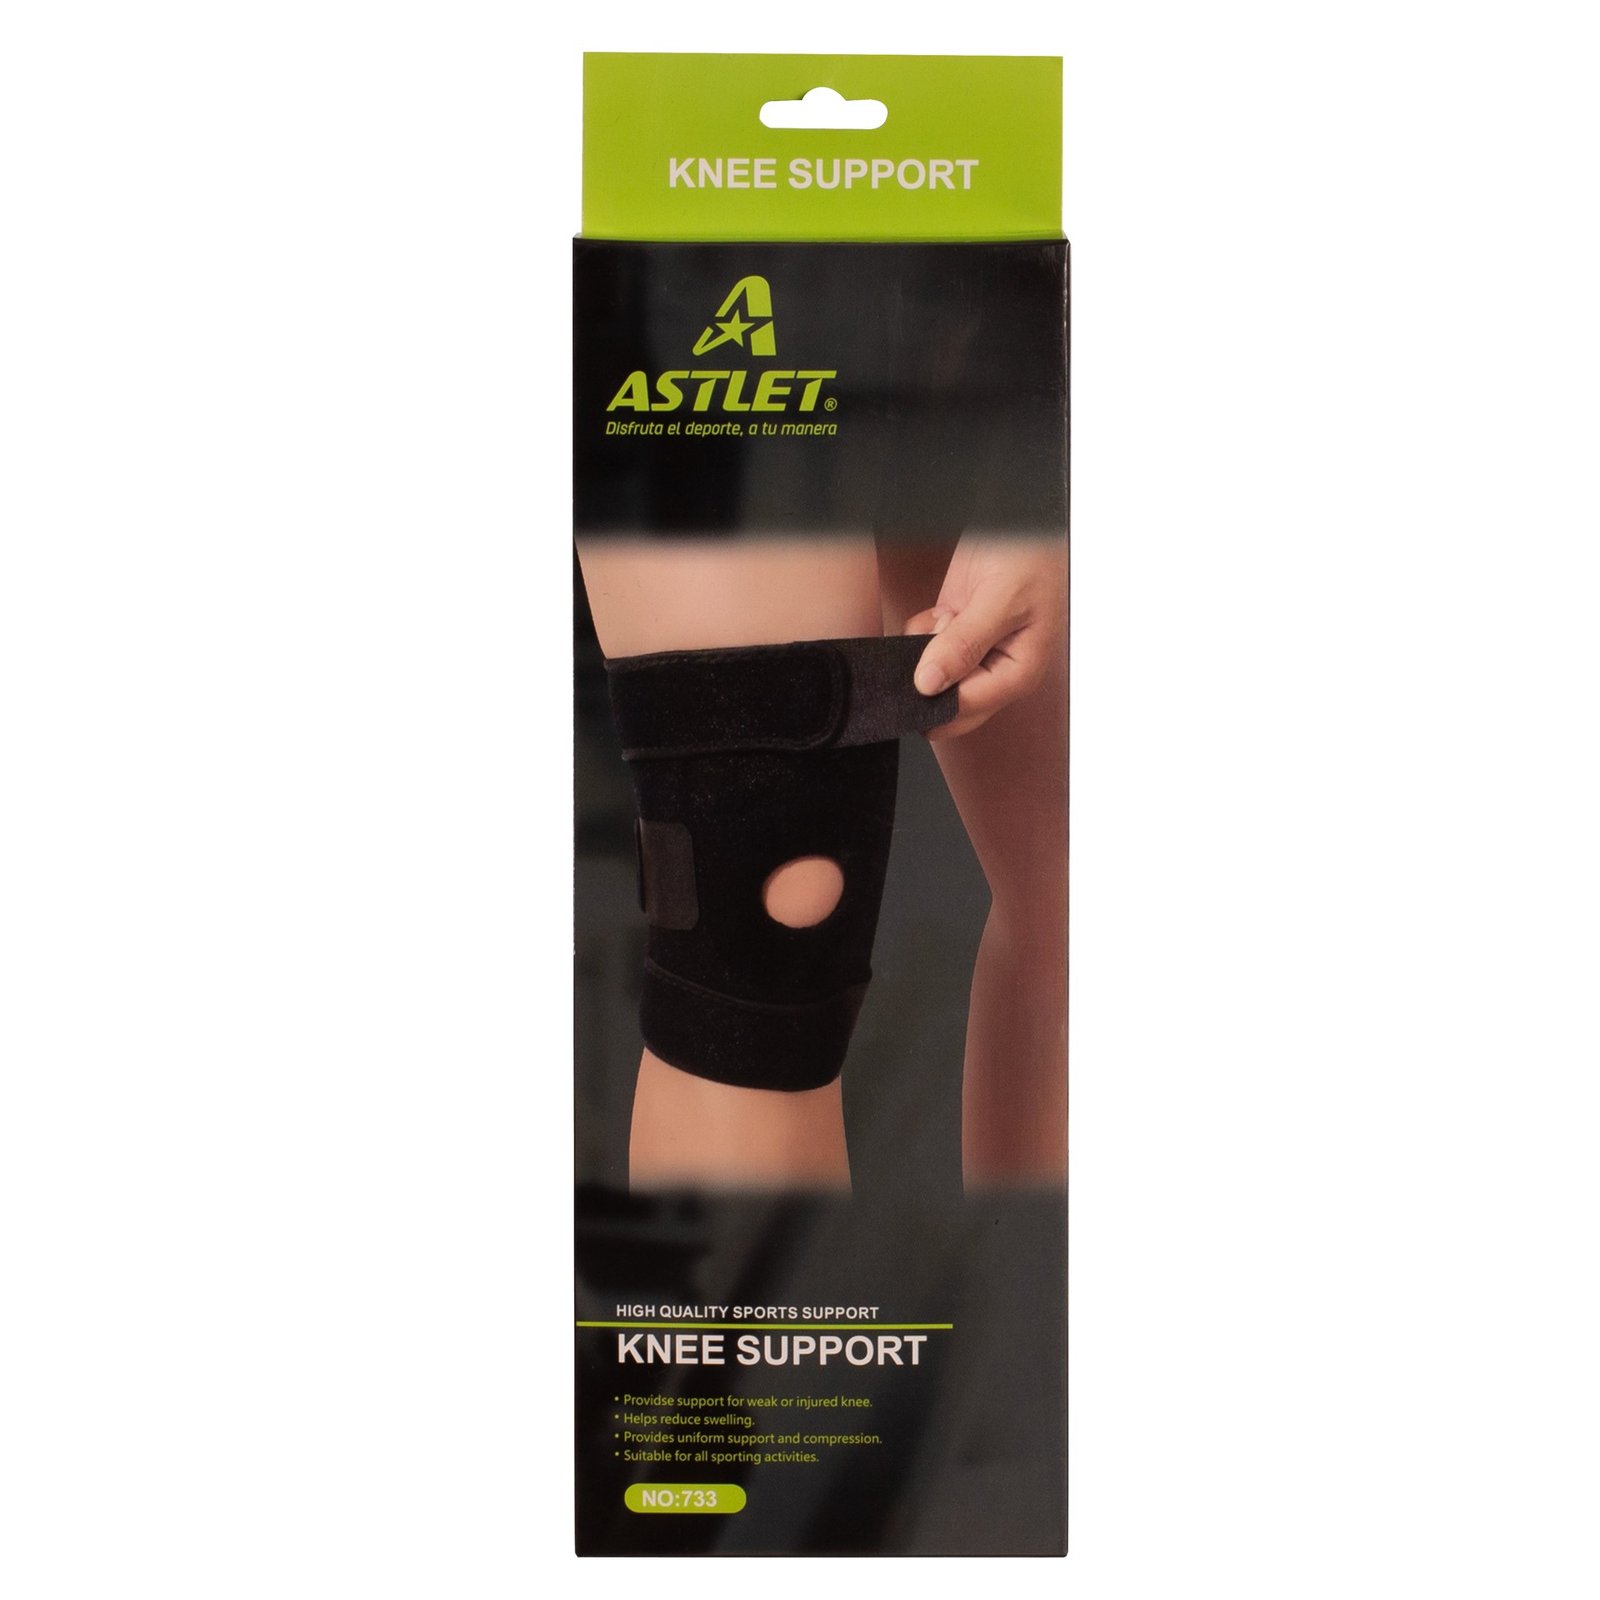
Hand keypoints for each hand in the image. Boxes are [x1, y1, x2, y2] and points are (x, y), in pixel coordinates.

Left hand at [905, 536, 1066, 738]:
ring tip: (946, 618)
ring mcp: (974, 652)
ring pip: (931, 677)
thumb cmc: (1032, 556)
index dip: (936, 694)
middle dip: (928, 678)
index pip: (966, 707)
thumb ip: (965, 644)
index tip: (920, 668)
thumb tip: (929, 684)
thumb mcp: (1001, 599)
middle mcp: (995, 669)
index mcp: (1018, 673)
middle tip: (934, 640)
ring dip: (923, 652)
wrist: (1022, 518)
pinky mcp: (955, 632)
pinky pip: (924, 649)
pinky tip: (940, 611)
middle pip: (947, 703)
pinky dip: (920, 633)